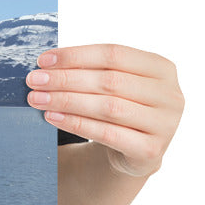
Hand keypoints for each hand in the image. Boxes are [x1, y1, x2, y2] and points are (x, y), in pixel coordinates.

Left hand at [26, 44, 183, 177]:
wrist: (135, 150)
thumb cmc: (119, 107)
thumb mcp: (113, 84)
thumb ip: (89, 71)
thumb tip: (45, 65)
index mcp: (161, 68)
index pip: (114, 54)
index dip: (76, 56)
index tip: (43, 60)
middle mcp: (170, 94)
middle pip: (110, 81)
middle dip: (66, 79)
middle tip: (34, 80)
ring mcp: (165, 124)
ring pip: (108, 107)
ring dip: (66, 101)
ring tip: (37, 99)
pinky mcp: (150, 150)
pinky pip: (107, 133)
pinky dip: (76, 124)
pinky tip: (52, 117)